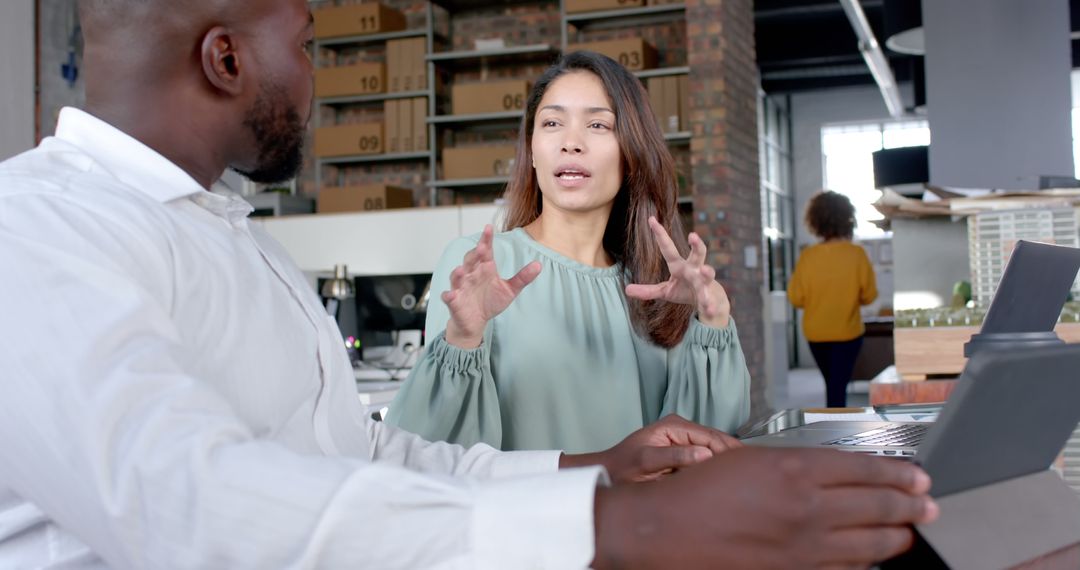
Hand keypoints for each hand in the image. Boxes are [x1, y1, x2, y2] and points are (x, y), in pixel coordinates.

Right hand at [442, 225, 540, 347]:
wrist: (476, 321)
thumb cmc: (490, 301)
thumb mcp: (510, 290)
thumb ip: (523, 277)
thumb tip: (539, 265)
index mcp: (485, 268)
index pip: (485, 250)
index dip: (486, 239)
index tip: (489, 228)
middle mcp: (471, 274)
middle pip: (470, 260)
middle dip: (475, 254)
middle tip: (482, 248)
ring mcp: (461, 287)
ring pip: (457, 277)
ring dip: (457, 273)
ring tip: (460, 269)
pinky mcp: (454, 301)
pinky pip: (449, 296)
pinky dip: (449, 295)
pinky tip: (451, 295)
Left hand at [559, 414, 740, 483]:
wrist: (608, 472)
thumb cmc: (623, 468)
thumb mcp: (646, 462)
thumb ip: (674, 456)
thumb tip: (705, 454)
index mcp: (674, 426)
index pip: (709, 436)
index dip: (728, 450)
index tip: (745, 464)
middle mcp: (680, 428)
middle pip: (715, 439)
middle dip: (732, 453)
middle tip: (753, 470)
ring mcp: (682, 438)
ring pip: (712, 447)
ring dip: (726, 459)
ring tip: (745, 473)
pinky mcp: (682, 450)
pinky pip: (704, 455)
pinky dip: (716, 463)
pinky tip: (726, 475)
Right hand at [593, 447, 938, 568]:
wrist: (664, 529)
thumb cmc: (696, 489)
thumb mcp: (747, 458)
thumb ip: (793, 465)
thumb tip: (829, 474)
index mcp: (796, 469)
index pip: (866, 469)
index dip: (898, 474)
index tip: (917, 476)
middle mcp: (808, 508)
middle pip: (879, 506)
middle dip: (911, 504)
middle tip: (928, 503)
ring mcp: (804, 547)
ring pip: (871, 543)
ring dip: (897, 535)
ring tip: (911, 530)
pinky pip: (844, 568)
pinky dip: (865, 561)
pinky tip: (872, 556)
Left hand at [625, 216, 730, 327]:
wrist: (710, 302)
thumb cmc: (685, 291)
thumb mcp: (665, 291)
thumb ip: (648, 291)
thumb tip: (626, 289)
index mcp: (679, 266)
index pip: (668, 249)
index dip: (660, 235)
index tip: (652, 220)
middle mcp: (694, 269)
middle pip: (697, 254)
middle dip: (696, 245)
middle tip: (693, 236)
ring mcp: (704, 282)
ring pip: (708, 274)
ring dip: (708, 272)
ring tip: (706, 270)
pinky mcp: (711, 296)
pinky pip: (710, 301)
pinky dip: (710, 306)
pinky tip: (709, 310)